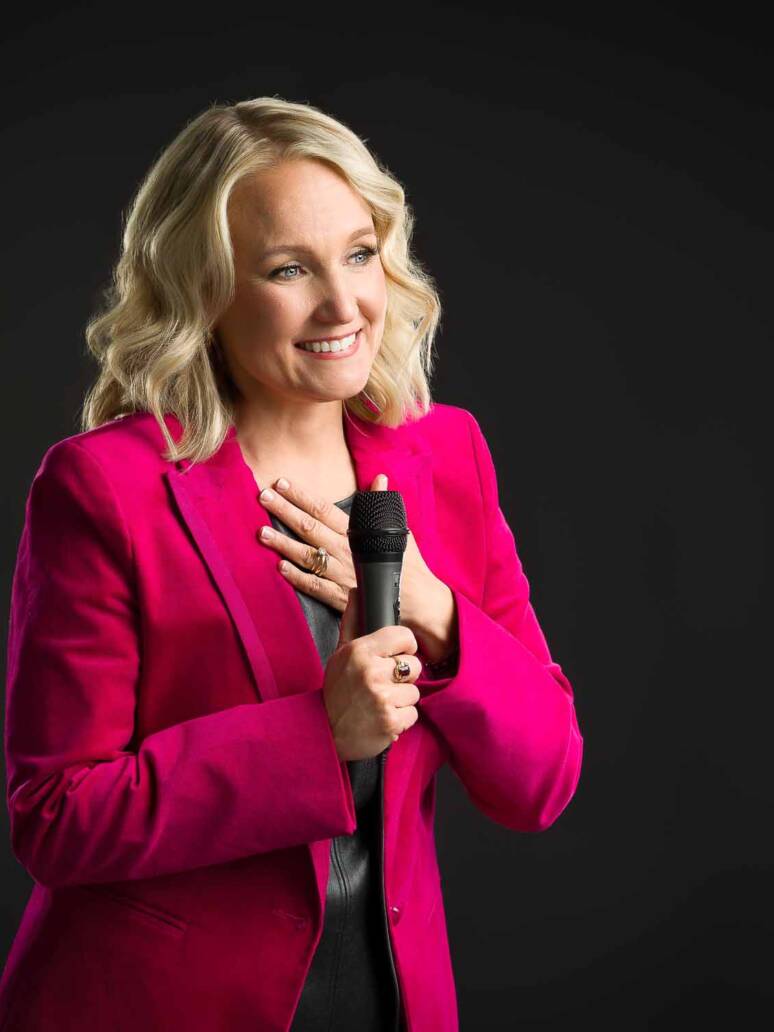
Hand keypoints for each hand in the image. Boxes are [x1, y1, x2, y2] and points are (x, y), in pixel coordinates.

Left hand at [257, 473, 447, 644]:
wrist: (419, 601)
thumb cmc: (408, 564)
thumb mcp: (397, 530)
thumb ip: (381, 505)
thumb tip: (379, 479)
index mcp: (358, 533)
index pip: (325, 510)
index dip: (302, 496)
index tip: (283, 483)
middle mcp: (347, 552)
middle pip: (310, 528)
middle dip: (285, 511)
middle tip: (263, 496)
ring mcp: (342, 575)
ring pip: (307, 556)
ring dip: (283, 544)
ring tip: (261, 532)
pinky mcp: (341, 598)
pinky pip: (315, 587)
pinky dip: (297, 577)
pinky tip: (279, 567)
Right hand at [323, 586, 420, 760]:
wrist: (326, 733)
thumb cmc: (337, 692)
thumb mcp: (340, 654)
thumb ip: (352, 622)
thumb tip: (356, 591)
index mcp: (360, 651)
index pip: (405, 636)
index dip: (404, 647)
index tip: (395, 656)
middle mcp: (371, 672)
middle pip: (414, 665)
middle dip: (402, 677)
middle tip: (383, 685)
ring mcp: (382, 698)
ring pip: (415, 691)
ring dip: (401, 700)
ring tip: (380, 703)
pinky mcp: (390, 722)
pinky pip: (413, 714)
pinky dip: (401, 719)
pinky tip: (383, 718)